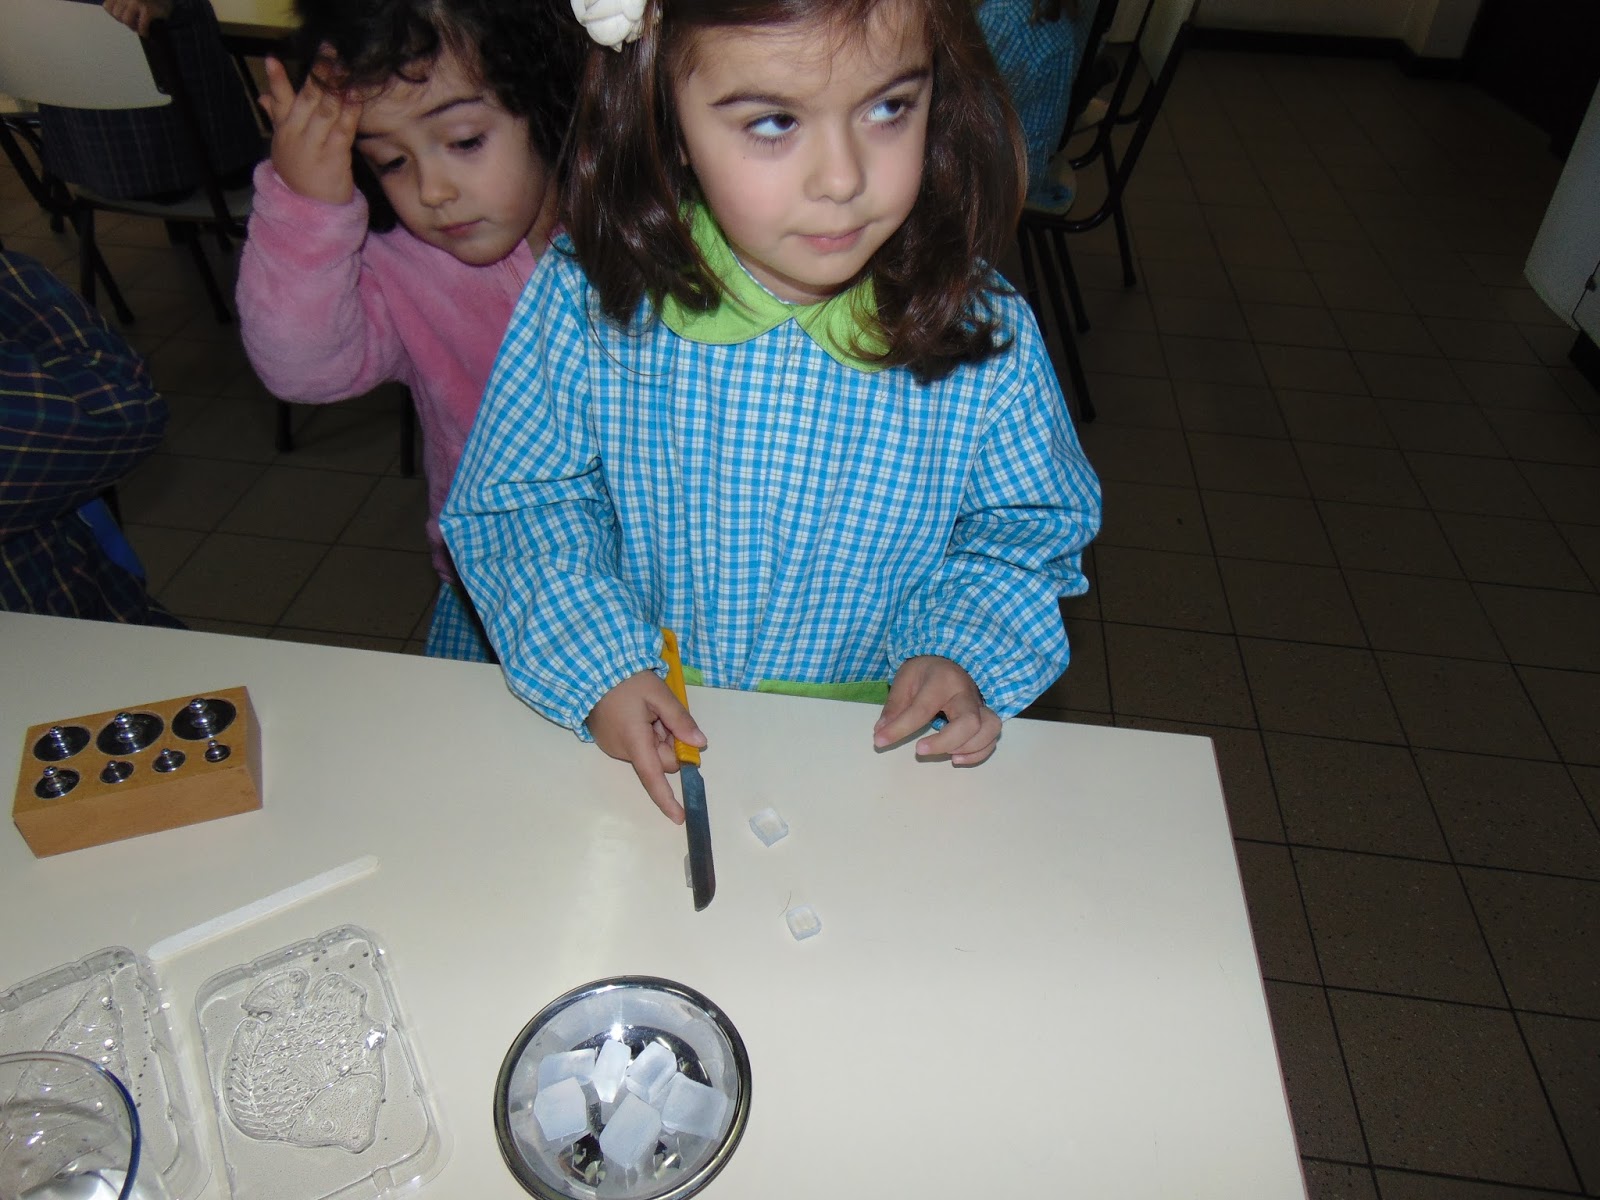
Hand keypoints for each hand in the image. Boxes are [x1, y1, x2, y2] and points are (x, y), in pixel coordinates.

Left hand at [102, 0, 170, 35]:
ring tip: (138, 28)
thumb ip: (122, 3)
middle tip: (133, 23)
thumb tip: (115, 15)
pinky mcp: (148, 9)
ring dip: (133, 27)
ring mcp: (137, 1)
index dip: (115, 14)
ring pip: (126, 20)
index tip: (123, 16)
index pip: (108, 7)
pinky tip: (147, 33)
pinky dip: (144, 32)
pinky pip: (141, 26)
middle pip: (116, 14)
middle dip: (125, 21)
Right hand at [258, 54, 360, 206]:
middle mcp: (295, 136)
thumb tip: (263, 96)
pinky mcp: (333, 159)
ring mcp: (313, 147)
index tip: (272, 59)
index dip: (275, 79)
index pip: (278, 100)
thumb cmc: (301, 176)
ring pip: (324, 112)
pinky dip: (349, 112)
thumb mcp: (284, 146)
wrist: (309, 213)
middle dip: (319, 75)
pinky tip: (356, 98)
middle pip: (306, 100)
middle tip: (329, 53)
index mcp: (284, 130)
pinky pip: (342, 130)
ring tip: (344, 69)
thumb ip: (277, 117)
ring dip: (336, 89)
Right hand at [587, 671, 706, 822]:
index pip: (653, 778)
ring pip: (649, 751)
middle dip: (669, 743)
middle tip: (665, 715)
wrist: (593, 670)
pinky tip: (639, 713)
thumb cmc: (627, 680)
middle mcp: (621, 750)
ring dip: (657, 735)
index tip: (680, 817)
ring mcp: (613, 746)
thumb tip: (699, 745)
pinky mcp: (608, 740)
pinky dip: (645, 733)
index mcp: (634, 741)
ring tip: (649, 709)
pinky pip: (637, 745)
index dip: (667, 799)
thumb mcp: (659, 694)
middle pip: (658, 760)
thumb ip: (680, 720)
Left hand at [875, 655, 1000, 765]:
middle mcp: (966, 692)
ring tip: (948, 756)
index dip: (900, 729)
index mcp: (942, 680)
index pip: (922, 709)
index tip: (880, 741)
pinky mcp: (986, 715)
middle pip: (969, 722)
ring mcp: (980, 704)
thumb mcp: (904, 681)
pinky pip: (992, 737)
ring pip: (989, 729)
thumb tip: (881, 733)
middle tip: (920, 749)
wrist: (948, 660)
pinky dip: (979, 752)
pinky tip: (958, 758)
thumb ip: (894, 708)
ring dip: (970, 748)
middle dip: (945, 742)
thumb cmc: (924, 671)